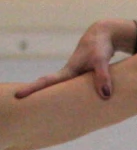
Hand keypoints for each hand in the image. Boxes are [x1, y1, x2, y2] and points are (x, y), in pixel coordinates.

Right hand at [13, 18, 135, 100]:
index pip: (47, 81)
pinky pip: (78, 89)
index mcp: (68, 70)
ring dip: (57, 99)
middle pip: (51, 87)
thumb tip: (105, 96)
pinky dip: (74, 97)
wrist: (105, 35)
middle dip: (38, 95)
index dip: (33, 88)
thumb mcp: (101, 61)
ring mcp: (77, 74)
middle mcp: (70, 73)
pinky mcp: (87, 76)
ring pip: (65, 90)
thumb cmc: (100, 47)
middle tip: (23, 105)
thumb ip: (102, 77)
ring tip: (49, 113)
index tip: (18, 95)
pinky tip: (76, 107)